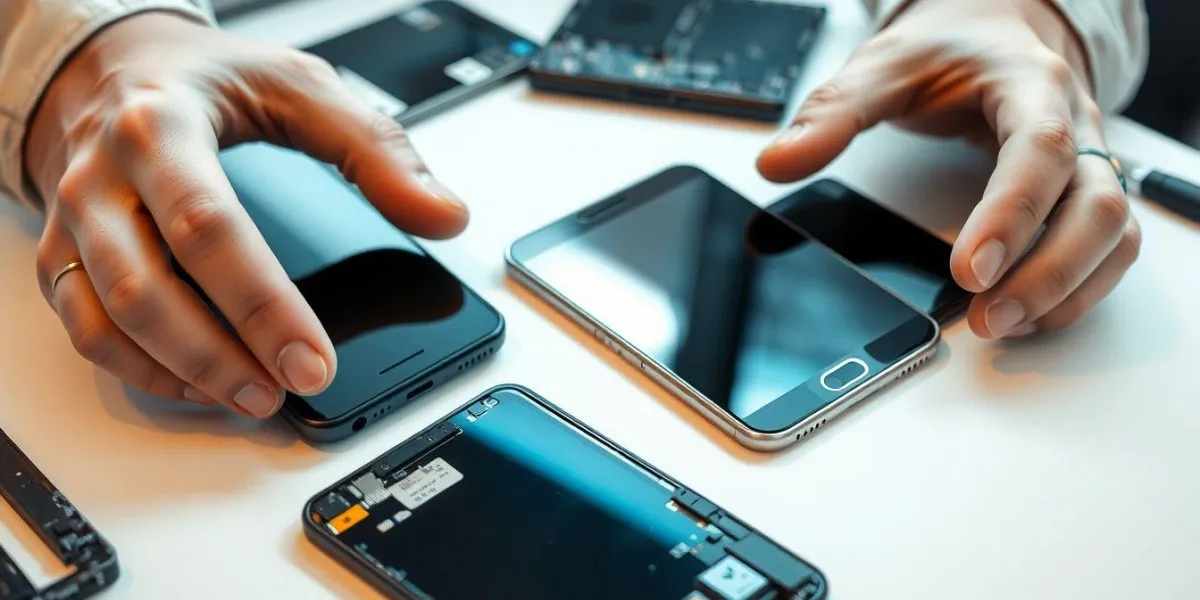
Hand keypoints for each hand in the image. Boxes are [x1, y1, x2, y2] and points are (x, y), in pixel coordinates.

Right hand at [25, 13, 467, 416]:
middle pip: (147, 288)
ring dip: (179, 373)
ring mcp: (77, 221)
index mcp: (163, 128)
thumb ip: (376, 149)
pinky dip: (138, 369)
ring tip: (252, 395)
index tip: (313, 359)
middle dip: (218, 356)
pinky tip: (196, 383)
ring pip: (107, 319)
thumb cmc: (210, 79)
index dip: (263, 305)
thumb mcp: (301, 86)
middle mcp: (104, 177)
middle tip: (287, 388)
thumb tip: (442, 214)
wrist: (116, 65)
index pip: (209, 228)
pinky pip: (84, 330)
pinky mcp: (63, 253)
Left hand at [757, 0, 1140, 338]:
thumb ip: (832, 113)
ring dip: (1068, 290)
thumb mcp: (882, 66)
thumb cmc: (947, 49)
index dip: (1010, 215)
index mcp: (1028, 85)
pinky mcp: (1085, 192)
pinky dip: (1078, 290)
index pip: (1039, 150)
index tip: (968, 270)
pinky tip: (1028, 315)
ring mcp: (1088, 161)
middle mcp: (1075, 123)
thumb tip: (777, 161)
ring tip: (1003, 325)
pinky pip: (1110, 247)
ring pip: (1115, 233)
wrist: (992, 27)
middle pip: (1097, 206)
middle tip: (985, 318)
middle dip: (1048, 273)